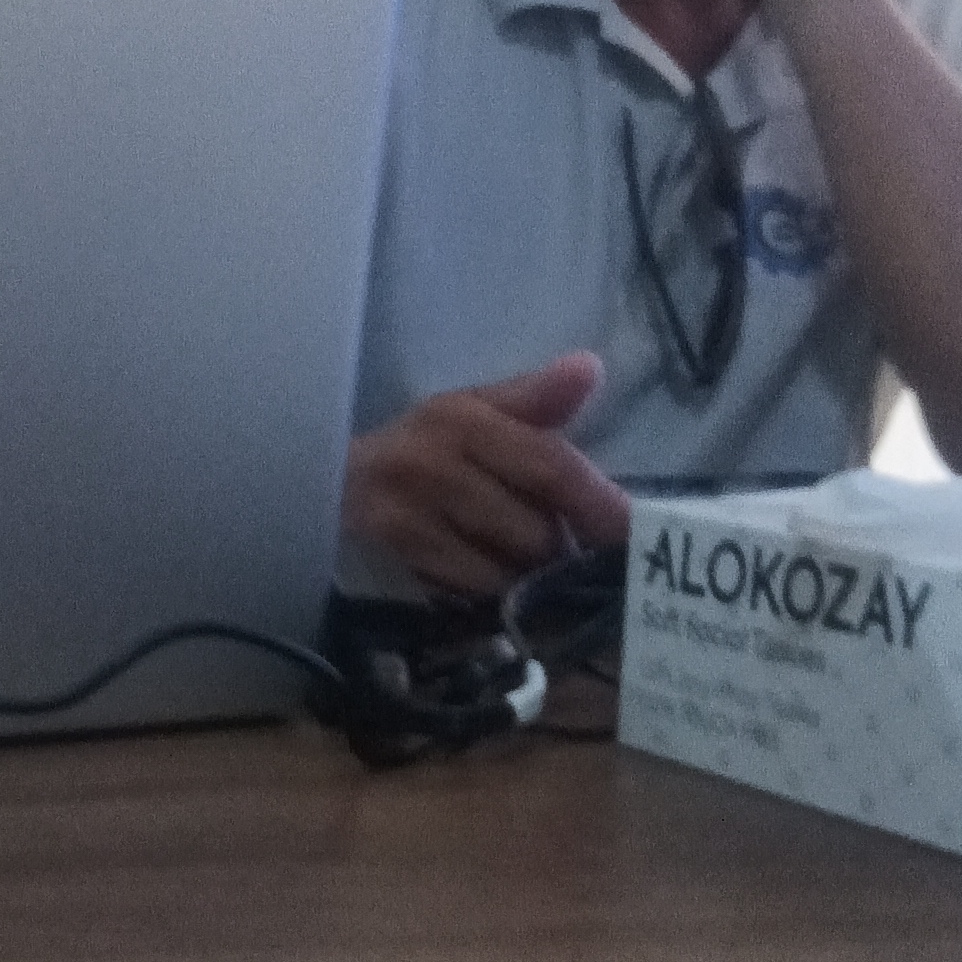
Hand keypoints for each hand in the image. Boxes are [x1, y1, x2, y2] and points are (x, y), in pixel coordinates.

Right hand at [339, 353, 628, 595]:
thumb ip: (534, 400)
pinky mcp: (390, 557)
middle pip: (532, 529)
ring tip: (518, 565)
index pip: (548, 464)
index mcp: (463, 418)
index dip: (597, 503)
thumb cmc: (418, 449)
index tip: (634, 537)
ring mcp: (406, 513)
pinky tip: (482, 579)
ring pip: (501, 569)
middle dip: (557, 549)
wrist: (327, 485)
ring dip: (523, 578)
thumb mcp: (472, 413)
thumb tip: (590, 368)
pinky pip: (466, 591)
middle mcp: (433, 462)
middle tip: (563, 553)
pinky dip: (485, 593)